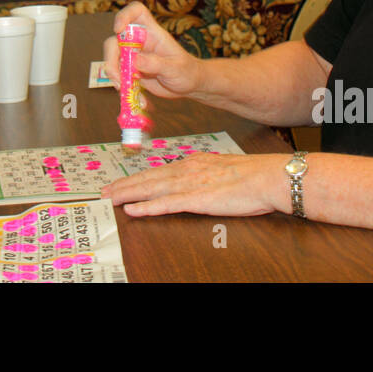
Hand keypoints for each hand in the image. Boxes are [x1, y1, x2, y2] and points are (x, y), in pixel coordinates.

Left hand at [100, 153, 286, 217]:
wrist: (268, 177)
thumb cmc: (252, 176)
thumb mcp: (222, 168)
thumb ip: (204, 173)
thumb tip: (194, 177)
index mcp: (194, 162)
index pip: (158, 171)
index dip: (137, 178)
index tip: (121, 183)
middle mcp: (187, 170)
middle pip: (149, 179)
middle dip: (124, 186)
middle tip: (104, 192)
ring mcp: (190, 184)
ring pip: (151, 189)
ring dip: (128, 194)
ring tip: (109, 199)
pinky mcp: (197, 199)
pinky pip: (166, 204)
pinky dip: (147, 207)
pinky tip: (132, 210)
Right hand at [101, 3, 203, 99]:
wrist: (188, 85)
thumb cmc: (187, 71)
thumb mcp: (175, 68)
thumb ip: (156, 64)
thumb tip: (135, 60)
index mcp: (152, 33)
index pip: (137, 12)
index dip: (124, 16)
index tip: (118, 30)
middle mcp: (139, 42)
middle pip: (115, 40)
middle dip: (112, 59)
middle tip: (118, 79)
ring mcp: (133, 56)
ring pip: (113, 60)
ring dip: (115, 76)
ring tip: (127, 91)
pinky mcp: (131, 70)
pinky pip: (119, 76)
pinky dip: (123, 88)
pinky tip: (139, 99)